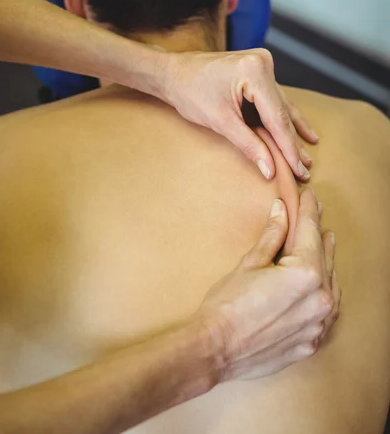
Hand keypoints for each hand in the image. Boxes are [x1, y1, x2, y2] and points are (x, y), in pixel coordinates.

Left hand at [164, 49, 317, 179]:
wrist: (173, 74)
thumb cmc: (190, 93)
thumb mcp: (220, 122)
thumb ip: (248, 145)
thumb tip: (269, 169)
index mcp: (255, 72)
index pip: (277, 117)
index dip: (288, 147)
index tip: (299, 170)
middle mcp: (263, 64)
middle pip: (281, 112)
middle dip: (292, 142)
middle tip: (305, 169)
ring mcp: (262, 65)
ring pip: (280, 106)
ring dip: (290, 132)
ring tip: (306, 156)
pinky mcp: (258, 70)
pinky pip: (273, 99)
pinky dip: (281, 118)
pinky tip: (300, 131)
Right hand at [196, 189, 340, 381]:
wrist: (216, 349)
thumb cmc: (228, 304)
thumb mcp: (250, 263)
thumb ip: (272, 235)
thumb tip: (281, 210)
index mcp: (305, 274)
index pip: (310, 232)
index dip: (308, 210)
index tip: (309, 196)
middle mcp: (320, 299)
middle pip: (324, 258)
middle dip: (318, 234)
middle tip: (315, 213)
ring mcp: (318, 323)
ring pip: (330, 285)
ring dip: (326, 264)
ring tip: (325, 244)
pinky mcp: (311, 341)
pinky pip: (326, 312)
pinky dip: (324, 294)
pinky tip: (320, 286)